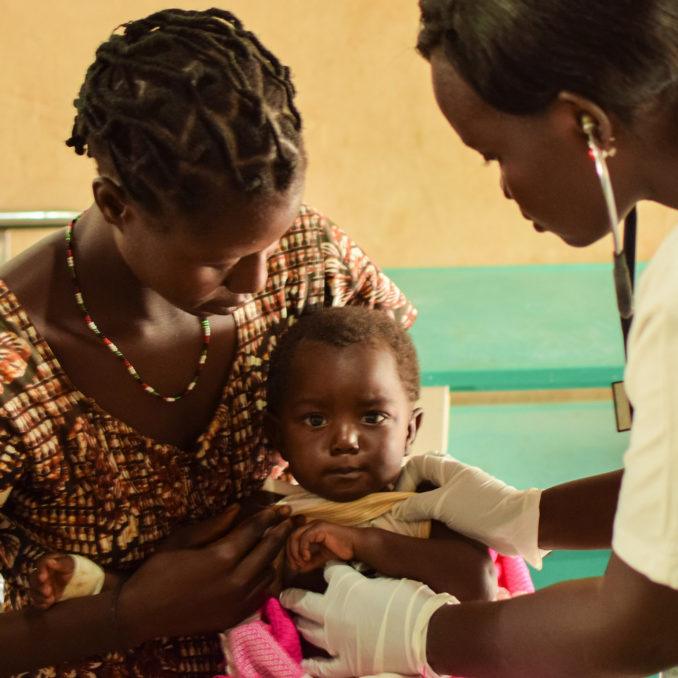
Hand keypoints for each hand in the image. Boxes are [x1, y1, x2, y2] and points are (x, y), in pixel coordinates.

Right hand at [29, 554, 75, 608]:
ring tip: (50, 599)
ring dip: (40, 597)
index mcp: (44, 563)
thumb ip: (59, 564)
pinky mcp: (39, 596)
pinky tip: (48, 604)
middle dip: (40, 588)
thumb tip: (49, 561)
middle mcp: (37, 575)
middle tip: (48, 591)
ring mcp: (37, 586)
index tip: (43, 578)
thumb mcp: (68, 564)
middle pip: (34, 581)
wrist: (71, 577)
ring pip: (33, 592)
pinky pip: (36, 601)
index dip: (40, 573)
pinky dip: (41, 603)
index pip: (39, 567)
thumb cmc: (69, 567)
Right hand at [117, 505, 295, 645]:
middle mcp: (236, 580)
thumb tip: (238, 508)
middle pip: (268, 550)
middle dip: (281, 531)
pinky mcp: (235, 617)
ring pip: (269, 573)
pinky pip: (261, 594)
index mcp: (222, 556)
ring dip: (273, 556)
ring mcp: (237, 601)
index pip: (254, 531)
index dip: (269, 516)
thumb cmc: (158, 570)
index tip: (282, 506)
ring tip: (275, 542)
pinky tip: (263, 569)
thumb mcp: (183, 539)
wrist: (142, 613)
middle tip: (291, 518)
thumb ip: (214, 525)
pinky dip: (265, 579)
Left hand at [280, 561, 456, 676]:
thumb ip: (367, 581)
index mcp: (344, 585)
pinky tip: (304, 663)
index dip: (329, 569)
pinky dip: (312, 665)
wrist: (422, 632)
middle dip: (293, 597)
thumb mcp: (385, 580)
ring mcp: (335, 639)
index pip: (329, 571)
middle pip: (304, 600)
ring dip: (300, 624)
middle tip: (285, 596)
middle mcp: (332, 610)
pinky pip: (322, 667)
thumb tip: (364, 581)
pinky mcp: (345, 664)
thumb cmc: (408, 600)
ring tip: (294, 621)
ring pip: (308, 630)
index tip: (327, 570)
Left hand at [287, 521, 357, 572]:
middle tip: (295, 566)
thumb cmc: (341, 549)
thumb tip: (299, 570)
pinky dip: (303, 549)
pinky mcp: (320, 527)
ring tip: (301, 562)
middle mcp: (311, 525)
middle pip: (291, 537)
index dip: (290, 553)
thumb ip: (310, 562)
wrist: (354, 545)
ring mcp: (315, 525)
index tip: (294, 566)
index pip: (293, 539)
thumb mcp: (321, 557)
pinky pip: (305, 537)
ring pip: (295, 536)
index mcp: (310, 530)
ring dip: (295, 552)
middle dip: (290, 553)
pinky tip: (307, 558)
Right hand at [393, 454, 543, 567]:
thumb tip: (396, 510)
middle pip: (423, 475)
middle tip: (403, 509)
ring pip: (433, 491)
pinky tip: (429, 527)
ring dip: (421, 504)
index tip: (400, 502)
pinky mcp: (468, 507)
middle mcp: (453, 475)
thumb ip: (416, 505)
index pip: (416, 464)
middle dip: (410, 490)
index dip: (403, 481)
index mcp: (447, 467)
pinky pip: (443, 505)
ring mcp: (461, 491)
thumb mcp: (442, 505)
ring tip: (413, 520)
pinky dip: (432, 513)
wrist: (517, 524)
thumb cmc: (478, 509)